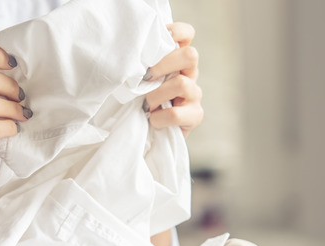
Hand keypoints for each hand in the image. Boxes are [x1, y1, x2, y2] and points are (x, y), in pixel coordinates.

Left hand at [143, 22, 203, 137]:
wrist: (149, 135)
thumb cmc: (141, 103)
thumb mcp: (140, 80)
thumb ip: (142, 66)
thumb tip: (129, 57)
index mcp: (177, 60)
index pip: (187, 34)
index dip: (175, 32)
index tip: (157, 42)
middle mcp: (190, 74)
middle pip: (190, 55)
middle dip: (164, 64)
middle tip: (146, 77)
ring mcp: (195, 94)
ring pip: (181, 84)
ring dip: (156, 95)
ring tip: (147, 106)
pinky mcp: (195, 115)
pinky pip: (176, 113)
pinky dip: (159, 118)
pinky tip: (153, 120)